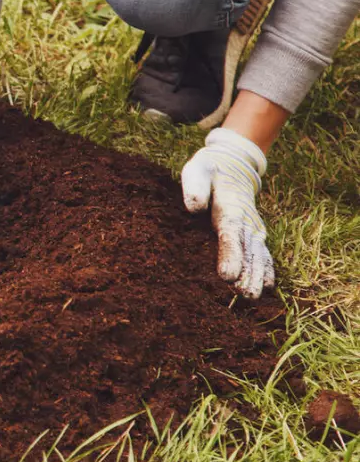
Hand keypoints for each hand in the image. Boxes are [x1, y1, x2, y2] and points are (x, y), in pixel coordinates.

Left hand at [181, 127, 273, 298]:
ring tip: (253, 296)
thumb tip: (194, 206)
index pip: (230, 234)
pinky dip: (266, 269)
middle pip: (248, 250)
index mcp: (230, 208)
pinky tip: (266, 286)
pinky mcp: (254, 233)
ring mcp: (253, 228)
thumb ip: (195, 187)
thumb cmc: (208, 171)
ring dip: (257, 275)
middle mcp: (246, 221)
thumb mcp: (197, 171)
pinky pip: (263, 253)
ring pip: (258, 255)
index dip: (230, 255)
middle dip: (247, 273)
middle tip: (244, 294)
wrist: (232, 165)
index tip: (227, 275)